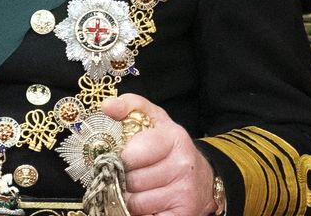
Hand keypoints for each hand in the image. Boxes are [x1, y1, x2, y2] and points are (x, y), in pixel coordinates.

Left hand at [103, 94, 218, 215]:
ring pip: (135, 203)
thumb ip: (130, 106)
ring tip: (138, 190)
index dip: (121, 159)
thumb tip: (107, 106)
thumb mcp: (154, 120)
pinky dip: (140, 214)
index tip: (122, 159)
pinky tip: (147, 205)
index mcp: (174, 138)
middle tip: (128, 176)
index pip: (132, 154)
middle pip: (131, 181)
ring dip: (130, 199)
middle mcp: (182, 166)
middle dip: (124, 180)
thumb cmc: (170, 148)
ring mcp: (184, 193)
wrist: (203, 178)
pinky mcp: (183, 214)